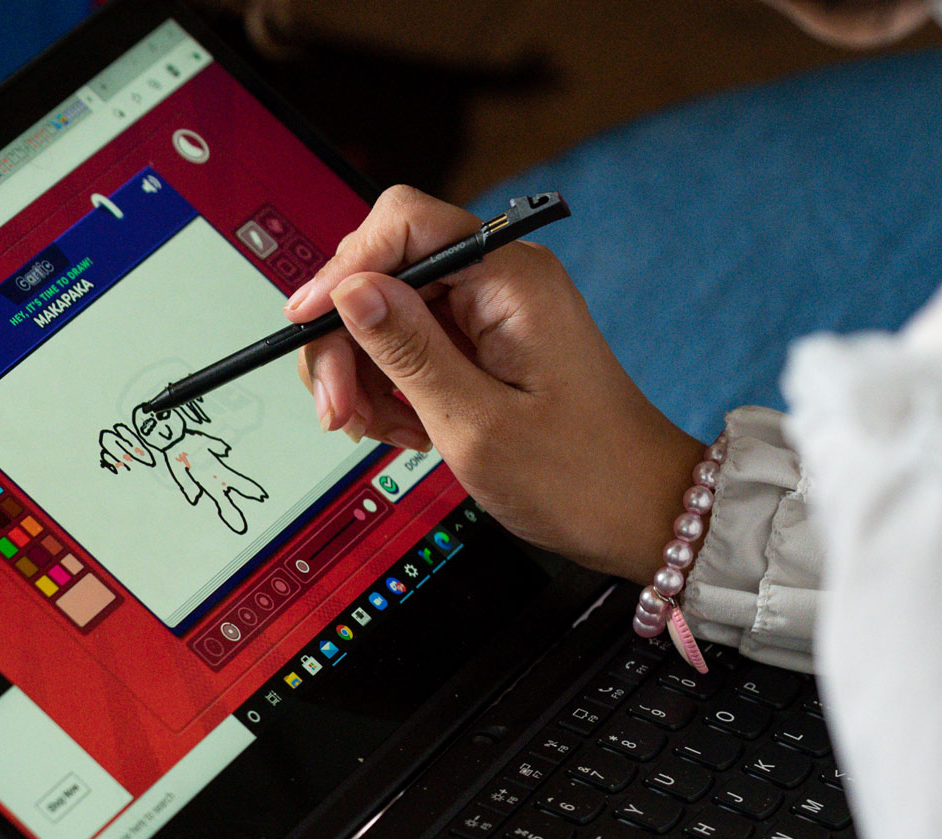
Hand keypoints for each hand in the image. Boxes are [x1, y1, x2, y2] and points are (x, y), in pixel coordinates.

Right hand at [290, 186, 702, 580]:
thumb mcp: (475, 421)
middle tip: (337, 408)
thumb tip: (349, 292)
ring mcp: (489, 312)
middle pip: (382, 272)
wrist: (634, 510)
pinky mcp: (481, 343)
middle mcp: (499, 281)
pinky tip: (403, 428)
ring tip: (379, 428)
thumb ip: (407, 350)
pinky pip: (406, 347)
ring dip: (360, 373)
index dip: (343, 270)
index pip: (403, 225)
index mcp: (510, 280)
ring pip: (384, 313)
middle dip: (344, 339)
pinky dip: (387, 388)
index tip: (306, 324)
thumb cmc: (578, 474)